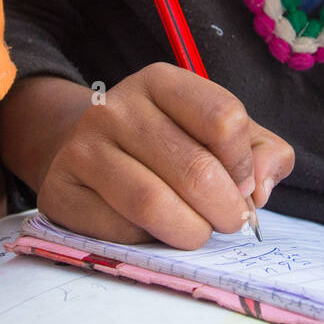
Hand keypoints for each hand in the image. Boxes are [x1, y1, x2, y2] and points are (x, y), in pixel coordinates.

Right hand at [35, 63, 293, 249]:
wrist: (86, 155)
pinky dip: (148, 242)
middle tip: (229, 221)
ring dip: (192, 232)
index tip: (243, 184)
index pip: (224, 119)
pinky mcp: (60, 191)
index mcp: (162, 81)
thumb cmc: (169, 146)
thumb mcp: (220, 135)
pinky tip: (153, 232)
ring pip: (154, 204)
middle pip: (195, 169)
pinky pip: (119, 230)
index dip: (244, 164)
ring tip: (198, 232)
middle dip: (226, 209)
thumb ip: (262, 153)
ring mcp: (83, 147)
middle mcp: (117, 107)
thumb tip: (261, 187)